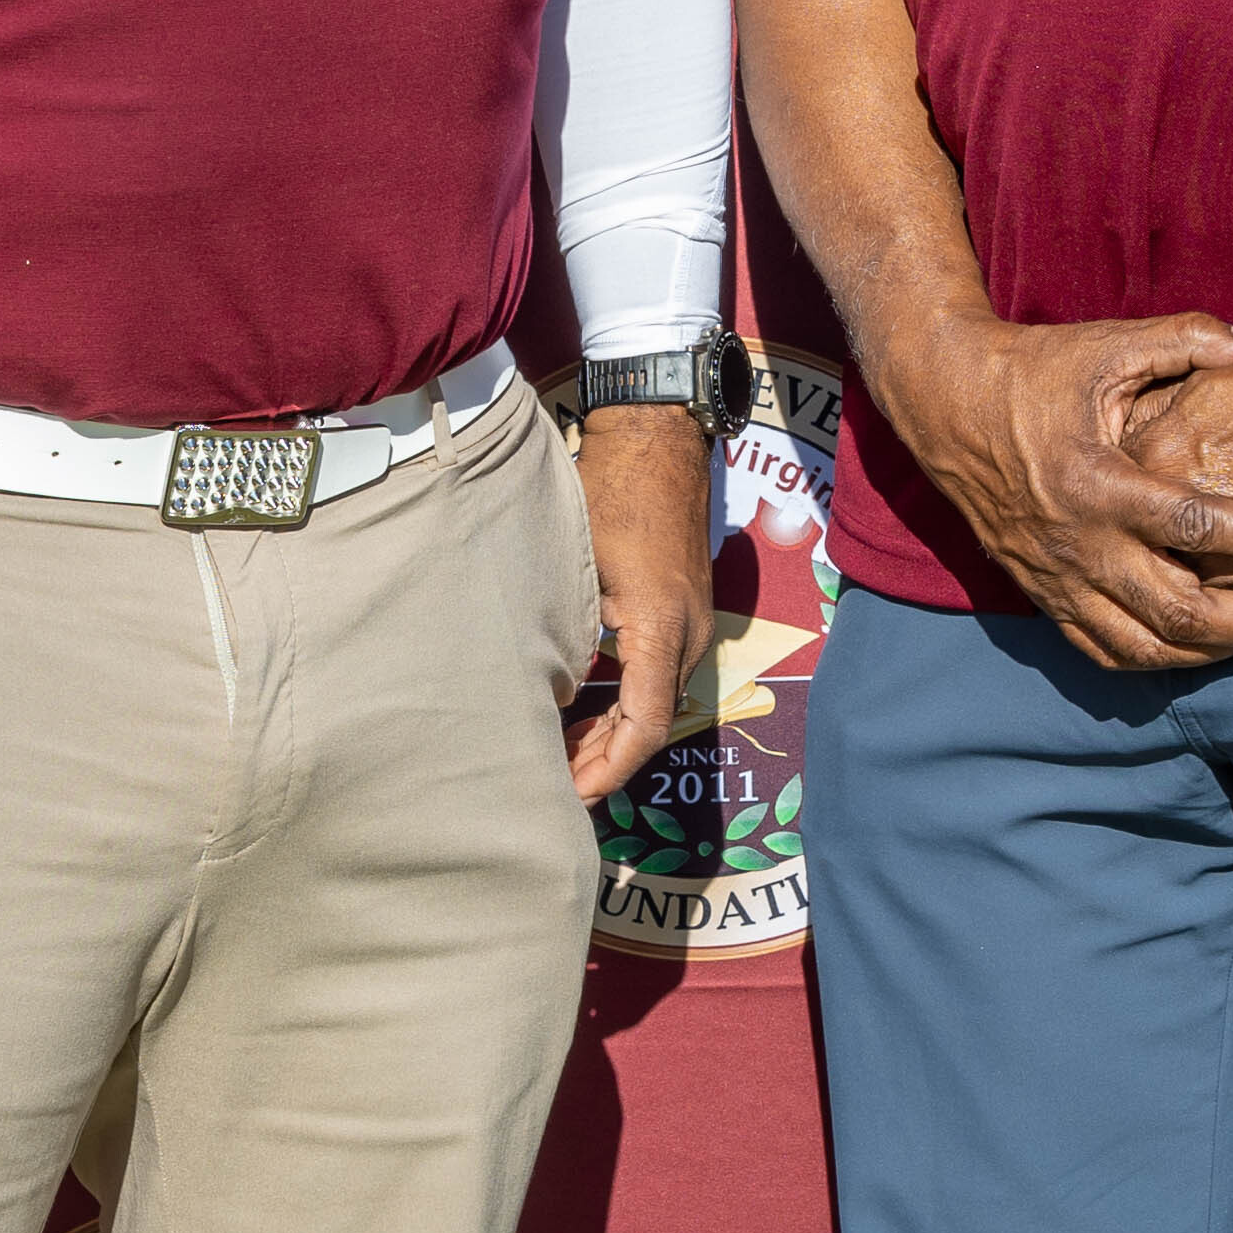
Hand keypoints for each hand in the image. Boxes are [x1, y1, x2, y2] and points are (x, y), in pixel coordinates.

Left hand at [564, 405, 718, 803]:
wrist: (657, 437)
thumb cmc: (610, 490)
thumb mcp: (576, 562)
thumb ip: (565, 630)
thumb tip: (541, 690)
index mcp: (661, 627)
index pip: (646, 726)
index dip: (610, 769)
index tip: (574, 795)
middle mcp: (687, 633)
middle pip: (652, 723)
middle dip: (605, 761)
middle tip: (553, 785)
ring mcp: (691, 622)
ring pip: (654, 701)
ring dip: (611, 732)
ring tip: (559, 754)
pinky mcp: (684, 610)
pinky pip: (657, 674)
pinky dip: (622, 701)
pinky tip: (583, 708)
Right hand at [871, 310, 1232, 675]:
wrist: (943, 404)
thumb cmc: (1033, 369)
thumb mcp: (1108, 346)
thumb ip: (1188, 341)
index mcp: (1098, 482)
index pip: (1195, 526)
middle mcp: (1078, 544)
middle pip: (1178, 615)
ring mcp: (1057, 579)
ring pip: (1145, 651)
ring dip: (1213, 650)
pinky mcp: (1042, 595)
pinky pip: (1104, 652)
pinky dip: (1158, 660)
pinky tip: (1198, 642)